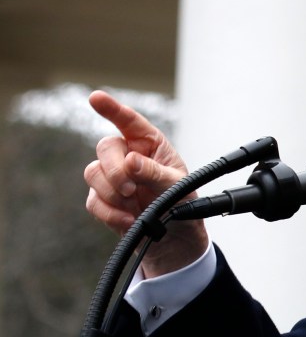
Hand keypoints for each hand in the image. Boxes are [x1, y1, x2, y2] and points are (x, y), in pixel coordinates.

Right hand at [84, 90, 207, 277]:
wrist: (175, 239)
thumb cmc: (182, 205)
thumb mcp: (177, 188)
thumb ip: (154, 173)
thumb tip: (130, 161)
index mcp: (150, 145)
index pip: (130, 121)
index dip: (112, 108)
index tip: (96, 97)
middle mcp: (128, 156)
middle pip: (105, 148)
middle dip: (115, 169)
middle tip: (131, 189)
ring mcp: (113, 178)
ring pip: (93, 173)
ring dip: (112, 193)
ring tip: (134, 205)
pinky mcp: (103, 201)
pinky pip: (93, 202)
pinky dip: (110, 213)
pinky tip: (129, 221)